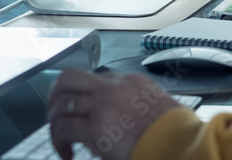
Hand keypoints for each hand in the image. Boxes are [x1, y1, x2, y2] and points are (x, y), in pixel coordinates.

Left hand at [47, 69, 180, 159]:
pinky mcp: (95, 127)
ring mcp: (102, 105)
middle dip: (54, 95)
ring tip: (61, 140)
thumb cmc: (172, 129)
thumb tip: (122, 114)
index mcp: (129, 80)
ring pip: (60, 106)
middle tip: (54, 113)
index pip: (93, 79)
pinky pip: (63, 130)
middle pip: (68, 79)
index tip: (77, 109)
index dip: (80, 95)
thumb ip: (135, 101)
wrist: (177, 141)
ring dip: (55, 125)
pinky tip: (67, 154)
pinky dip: (59, 143)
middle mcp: (112, 87)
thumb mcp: (156, 102)